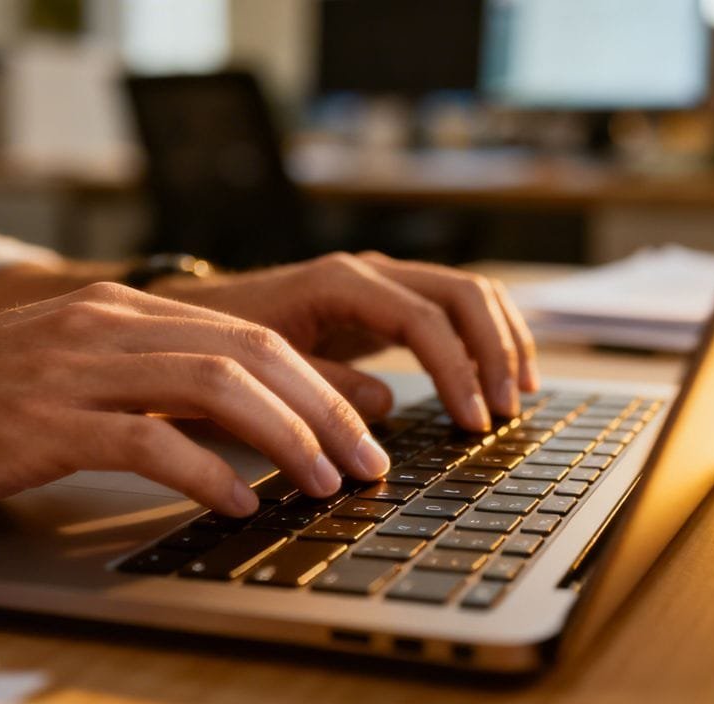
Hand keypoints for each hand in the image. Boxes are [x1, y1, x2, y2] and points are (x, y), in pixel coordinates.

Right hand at [0, 283, 391, 518]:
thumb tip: (237, 428)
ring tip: (329, 483)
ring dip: (288, 437)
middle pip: (252, 353)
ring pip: (215, 386)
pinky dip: (205, 471)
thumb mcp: (67, 374)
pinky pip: (146, 439)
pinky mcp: (42, 420)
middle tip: (371, 462)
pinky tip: (241, 502)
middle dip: (328, 408)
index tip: (365, 430)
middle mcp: (107, 326)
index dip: (322, 384)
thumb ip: (146, 384)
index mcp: (119, 312)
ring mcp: (74, 368)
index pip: (251, 336)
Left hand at [154, 252, 539, 431]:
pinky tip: (497, 377)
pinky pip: (453, 308)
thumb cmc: (220, 346)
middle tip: (505, 411)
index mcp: (341, 283)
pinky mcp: (387, 303)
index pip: (425, 319)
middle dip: (494, 352)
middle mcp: (370, 272)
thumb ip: (320, 387)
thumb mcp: (261, 372)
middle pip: (463, 294)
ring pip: (469, 293)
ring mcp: (383, 283)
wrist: (196, 318)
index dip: (457, 371)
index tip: (473, 422)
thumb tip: (386, 407)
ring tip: (517, 395)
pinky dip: (484, 337)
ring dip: (501, 340)